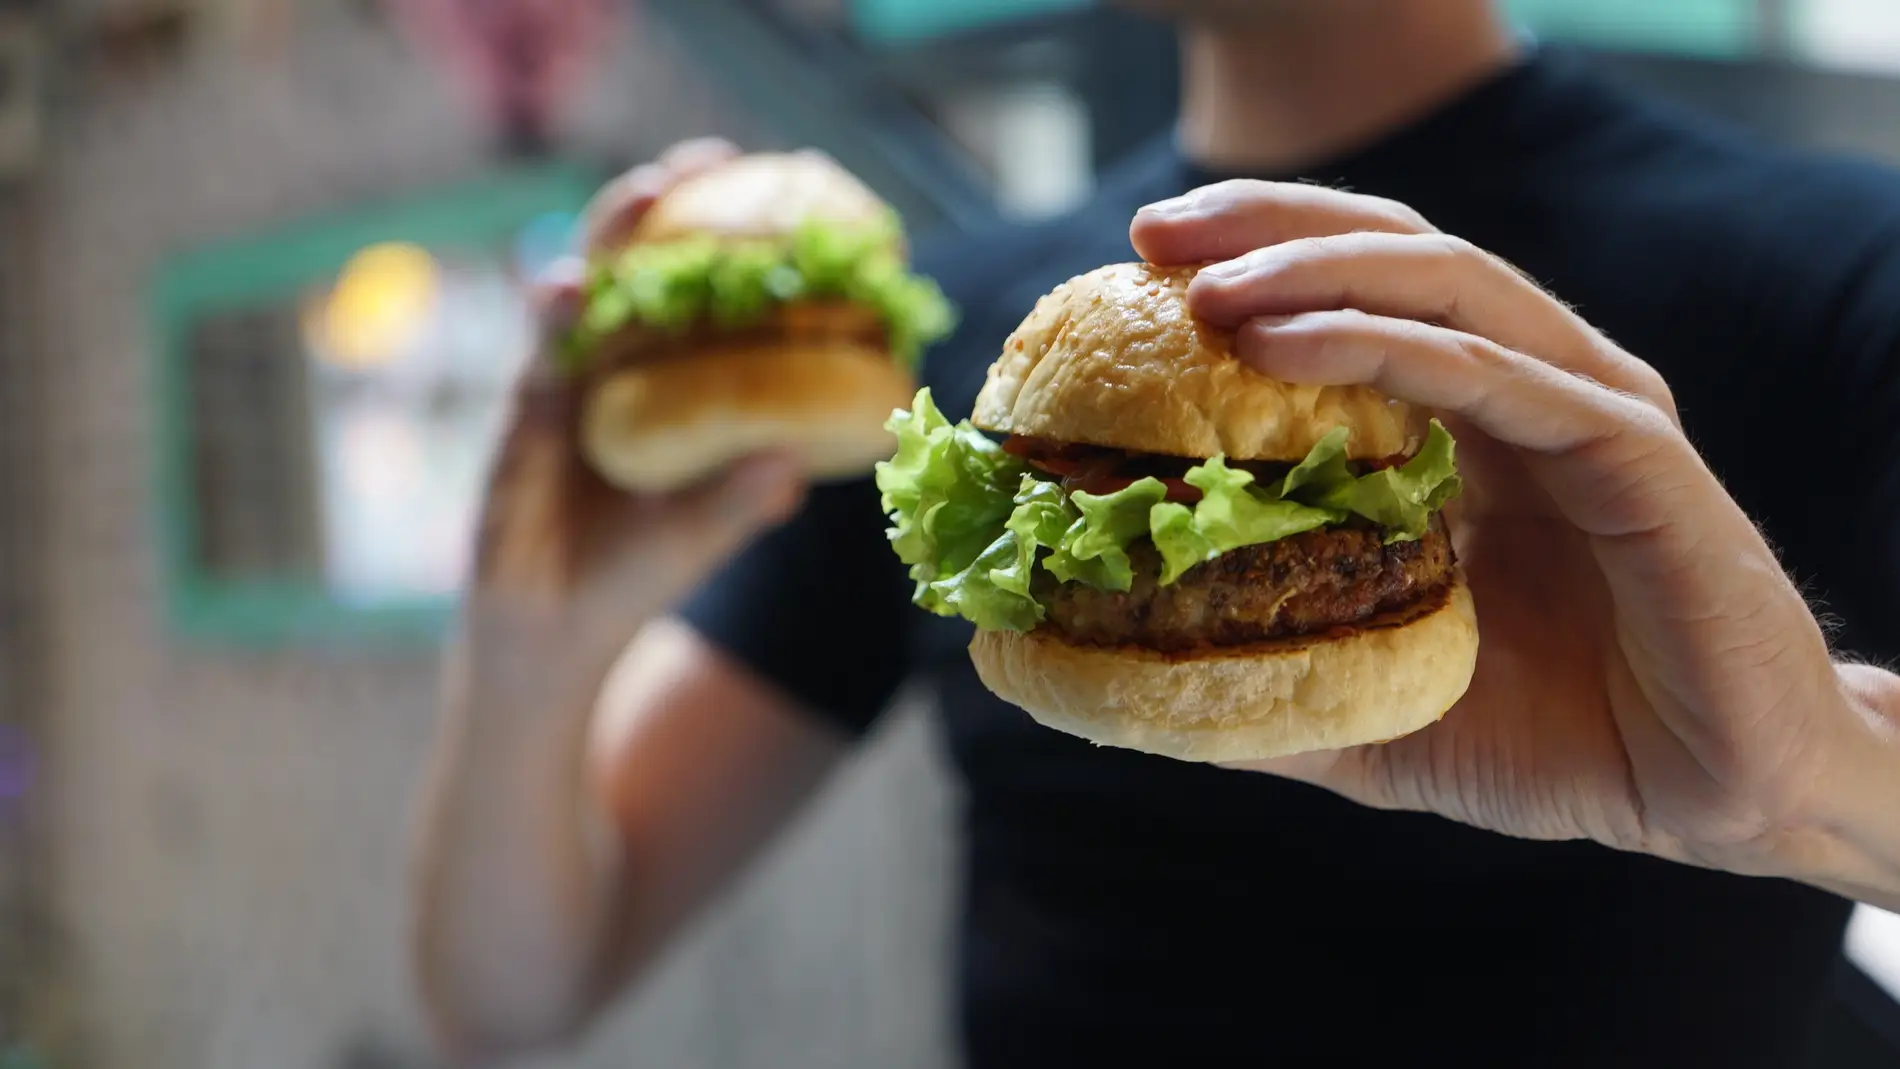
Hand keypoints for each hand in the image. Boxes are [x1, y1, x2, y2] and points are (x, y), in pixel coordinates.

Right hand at [471, 138, 804, 652]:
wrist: (554, 637)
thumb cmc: (634, 576)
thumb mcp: (701, 537)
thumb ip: (742, 500)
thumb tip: (800, 462)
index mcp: (663, 387)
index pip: (690, 295)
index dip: (719, 240)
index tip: (766, 186)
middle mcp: (613, 372)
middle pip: (632, 267)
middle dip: (659, 208)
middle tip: (702, 159)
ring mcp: (563, 388)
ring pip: (581, 293)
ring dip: (609, 240)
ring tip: (645, 196)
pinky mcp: (521, 421)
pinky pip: (536, 357)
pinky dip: (551, 322)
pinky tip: (563, 290)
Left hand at [1130, 180, 1894, 889]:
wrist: (1713, 797)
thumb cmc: (1553, 742)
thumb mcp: (1374, 706)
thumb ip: (1270, 677)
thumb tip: (1132, 678)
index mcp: (1471, 423)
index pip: (1358, 295)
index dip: (1254, 260)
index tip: (1134, 268)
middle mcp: (1530, 388)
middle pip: (1395, 253)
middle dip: (1269, 227)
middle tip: (1152, 235)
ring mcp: (1587, 408)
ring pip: (1446, 286)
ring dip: (1317, 273)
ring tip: (1208, 291)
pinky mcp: (1634, 452)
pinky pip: (1499, 375)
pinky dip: (1388, 347)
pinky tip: (1285, 346)